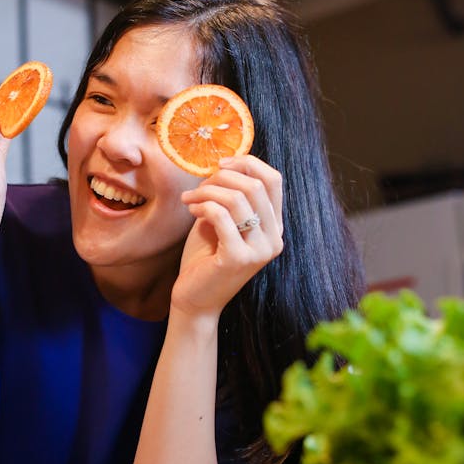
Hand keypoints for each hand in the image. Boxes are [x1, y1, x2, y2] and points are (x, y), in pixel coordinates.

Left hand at [172, 155, 283, 317]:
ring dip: (206, 192)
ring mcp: (259, 250)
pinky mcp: (238, 258)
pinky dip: (203, 206)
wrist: (194, 300)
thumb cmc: (205, 258)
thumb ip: (229, 196)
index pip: (274, 180)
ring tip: (190, 200)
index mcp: (274, 227)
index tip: (221, 163)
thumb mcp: (222, 220)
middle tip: (197, 188)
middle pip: (255, 186)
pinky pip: (221, 216)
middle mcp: (274, 239)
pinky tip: (191, 211)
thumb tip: (226, 164)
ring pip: (237, 198)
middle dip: (221, 178)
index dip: (248, 163)